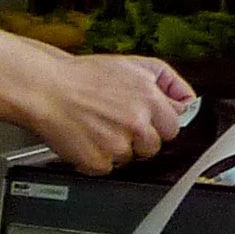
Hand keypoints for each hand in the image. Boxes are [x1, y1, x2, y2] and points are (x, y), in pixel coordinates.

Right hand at [23, 52, 194, 175]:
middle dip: (140, 137)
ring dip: (118, 148)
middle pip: (154, 146)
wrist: (46, 90)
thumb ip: (167, 81)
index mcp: (149, 99)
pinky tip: (88, 139)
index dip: (158, 122)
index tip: (145, 120)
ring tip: (99, 128)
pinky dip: (98, 158)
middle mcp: (136, 123)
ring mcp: (117, 145)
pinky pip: (108, 168)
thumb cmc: (84, 77)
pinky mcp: (98, 162)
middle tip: (117, 123)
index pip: (174, 125)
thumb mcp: (134, 65)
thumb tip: (188, 101)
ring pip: (131, 158)